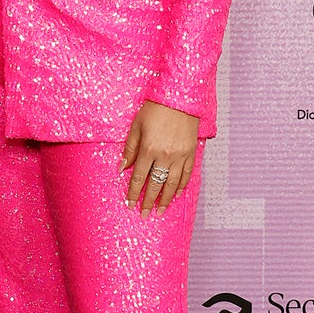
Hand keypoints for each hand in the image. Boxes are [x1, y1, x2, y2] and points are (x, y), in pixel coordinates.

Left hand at [119, 102, 198, 216]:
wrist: (180, 97)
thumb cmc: (155, 109)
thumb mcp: (136, 126)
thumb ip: (130, 149)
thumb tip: (122, 168)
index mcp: (149, 149)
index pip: (139, 178)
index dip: (134, 193)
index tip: (130, 205)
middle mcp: (165, 155)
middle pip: (155, 184)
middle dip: (149, 201)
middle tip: (144, 215)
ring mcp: (180, 155)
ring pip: (172, 183)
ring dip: (166, 199)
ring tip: (160, 210)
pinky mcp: (191, 152)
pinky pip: (187, 174)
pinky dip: (181, 186)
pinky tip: (177, 194)